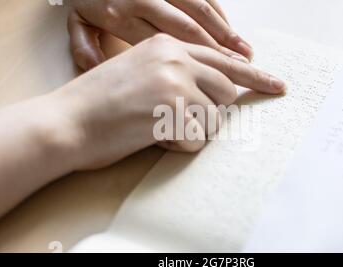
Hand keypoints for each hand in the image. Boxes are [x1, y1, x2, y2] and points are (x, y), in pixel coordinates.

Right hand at [53, 34, 284, 170]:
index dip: (255, 76)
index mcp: (168, 45)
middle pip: (226, 91)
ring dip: (189, 130)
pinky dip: (177, 145)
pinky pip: (197, 139)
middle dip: (208, 111)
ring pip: (214, 118)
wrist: (66, 121)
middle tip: (176, 119)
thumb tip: (215, 93)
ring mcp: (176, 81)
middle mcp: (176, 57)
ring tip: (154, 126)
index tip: (277, 85)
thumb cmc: (101, 103)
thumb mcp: (141, 73)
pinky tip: (149, 136)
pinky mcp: (172, 109)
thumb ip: (179, 74)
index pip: (225, 60)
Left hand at [67, 0, 252, 70]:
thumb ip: (84, 49)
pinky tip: (232, 32)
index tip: (216, 84)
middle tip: (242, 73)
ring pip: (201, 11)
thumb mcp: (77, 24)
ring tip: (246, 55)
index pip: (168, 46)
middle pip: (190, 30)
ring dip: (227, 34)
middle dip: (219, 54)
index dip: (196, 66)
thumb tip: (98, 70)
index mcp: (122, 16)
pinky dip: (220, 15)